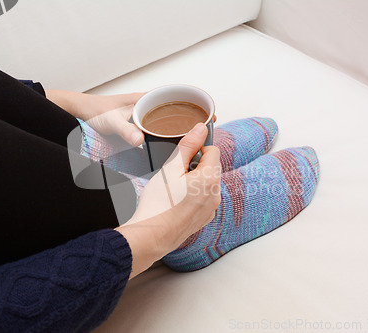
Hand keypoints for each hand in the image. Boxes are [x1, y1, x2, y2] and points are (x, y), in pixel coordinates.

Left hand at [46, 89, 216, 146]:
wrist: (83, 114)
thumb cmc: (98, 112)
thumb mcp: (112, 122)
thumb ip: (125, 131)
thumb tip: (140, 141)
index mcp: (148, 99)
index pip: (179, 96)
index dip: (197, 103)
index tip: (211, 114)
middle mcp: (151, 106)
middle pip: (179, 110)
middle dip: (194, 121)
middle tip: (208, 134)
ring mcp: (147, 117)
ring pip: (172, 122)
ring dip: (183, 131)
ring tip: (197, 145)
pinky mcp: (142, 127)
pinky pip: (162, 131)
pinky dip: (171, 138)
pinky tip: (175, 150)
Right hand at [116, 123, 220, 278]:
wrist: (151, 237)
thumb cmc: (158, 204)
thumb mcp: (170, 168)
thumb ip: (188, 146)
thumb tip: (200, 129)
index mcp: (210, 178)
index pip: (212, 150)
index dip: (197, 148)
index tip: (183, 154)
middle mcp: (216, 194)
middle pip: (211, 167)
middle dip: (195, 164)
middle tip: (175, 172)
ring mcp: (212, 208)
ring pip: (207, 183)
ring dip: (194, 180)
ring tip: (174, 188)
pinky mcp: (205, 218)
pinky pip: (204, 198)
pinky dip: (194, 195)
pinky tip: (176, 200)